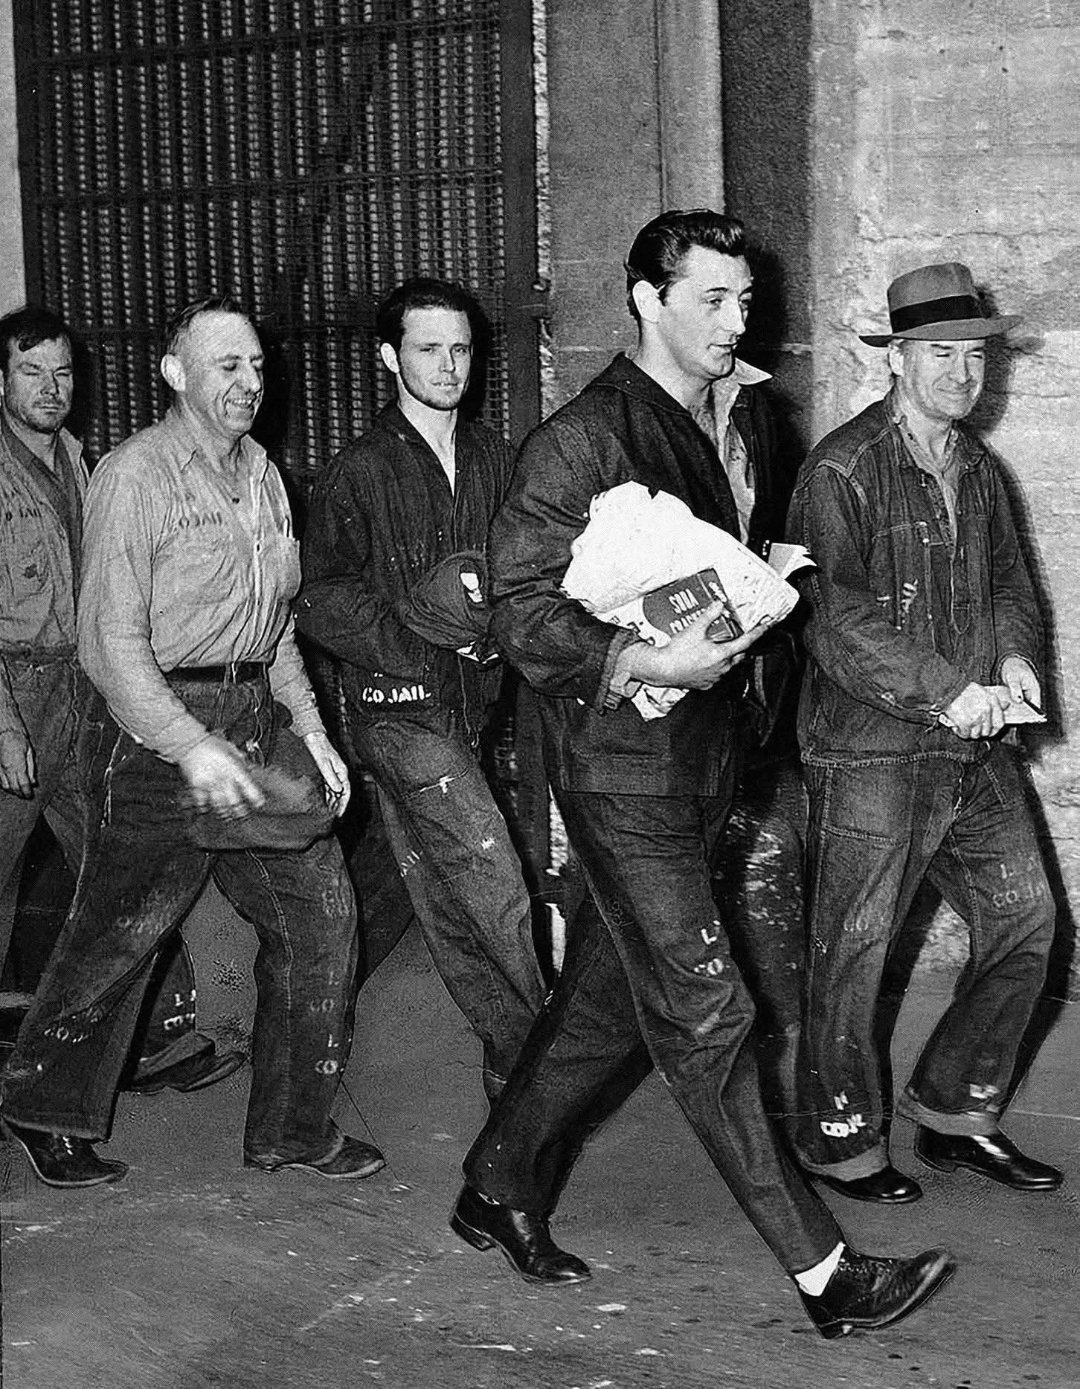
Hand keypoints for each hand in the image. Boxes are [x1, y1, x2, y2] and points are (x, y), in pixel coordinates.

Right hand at [0, 727, 35, 797]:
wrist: (4, 733)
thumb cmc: (19, 740)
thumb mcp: (29, 753)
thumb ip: (31, 769)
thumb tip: (33, 782)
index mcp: (18, 766)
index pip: (23, 784)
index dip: (26, 792)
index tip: (29, 795)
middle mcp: (8, 769)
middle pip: (14, 787)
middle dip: (20, 793)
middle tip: (25, 795)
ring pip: (5, 786)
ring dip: (12, 790)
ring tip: (18, 791)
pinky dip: (4, 785)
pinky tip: (9, 784)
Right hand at [177, 735, 265, 818]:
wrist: (190, 742)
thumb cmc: (211, 744)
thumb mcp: (231, 749)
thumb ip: (241, 762)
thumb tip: (250, 770)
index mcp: (234, 768)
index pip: (249, 787)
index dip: (256, 798)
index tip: (259, 803)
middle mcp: (223, 778)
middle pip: (235, 802)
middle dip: (240, 811)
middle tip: (243, 814)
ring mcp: (210, 783)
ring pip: (219, 805)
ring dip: (224, 812)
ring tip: (227, 815)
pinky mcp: (196, 786)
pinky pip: (201, 802)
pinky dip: (205, 807)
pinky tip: (207, 808)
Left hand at [302, 730, 351, 816]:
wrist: (313, 737)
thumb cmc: (319, 748)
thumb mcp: (324, 763)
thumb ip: (331, 776)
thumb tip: (338, 789)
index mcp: (342, 771)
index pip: (346, 791)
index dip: (343, 804)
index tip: (339, 814)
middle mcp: (339, 773)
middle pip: (342, 793)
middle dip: (339, 805)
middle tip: (334, 817)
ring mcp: (333, 773)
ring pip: (335, 791)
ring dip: (333, 802)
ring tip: (329, 812)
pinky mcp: (326, 772)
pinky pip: (329, 787)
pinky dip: (327, 795)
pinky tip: (324, 801)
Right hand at [628, 602, 767, 690]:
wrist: (661, 670)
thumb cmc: (677, 653)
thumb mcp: (694, 629)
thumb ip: (709, 616)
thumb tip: (719, 605)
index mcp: (722, 654)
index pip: (746, 642)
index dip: (757, 633)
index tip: (765, 627)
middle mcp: (721, 668)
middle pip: (739, 656)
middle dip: (741, 647)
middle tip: (739, 637)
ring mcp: (714, 678)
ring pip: (728, 666)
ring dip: (728, 657)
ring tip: (720, 648)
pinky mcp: (705, 684)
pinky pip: (717, 675)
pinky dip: (716, 667)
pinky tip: (708, 661)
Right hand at [940, 682, 1007, 739]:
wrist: (949, 690)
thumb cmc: (965, 690)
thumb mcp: (984, 692)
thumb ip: (996, 701)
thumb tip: (1007, 705)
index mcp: (992, 702)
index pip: (999, 723)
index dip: (995, 730)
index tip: (990, 731)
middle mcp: (986, 711)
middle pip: (987, 731)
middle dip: (980, 732)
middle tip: (973, 728)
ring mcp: (976, 718)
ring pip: (976, 734)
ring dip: (970, 733)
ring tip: (964, 727)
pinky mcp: (965, 723)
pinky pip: (965, 734)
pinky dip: (961, 732)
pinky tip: (957, 727)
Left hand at [999, 656, 1040, 712]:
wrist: (1011, 663)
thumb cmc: (1014, 668)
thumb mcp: (1013, 677)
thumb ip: (1015, 689)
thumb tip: (1018, 701)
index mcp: (1035, 689)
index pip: (1037, 705)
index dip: (1032, 713)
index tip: (1023, 718)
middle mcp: (1031, 695)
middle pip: (1028, 709)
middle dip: (1019, 713)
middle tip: (1010, 717)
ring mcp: (1023, 697)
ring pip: (1020, 707)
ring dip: (1013, 710)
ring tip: (1004, 713)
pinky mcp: (1016, 697)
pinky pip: (1013, 704)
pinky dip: (1008, 706)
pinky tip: (1000, 707)